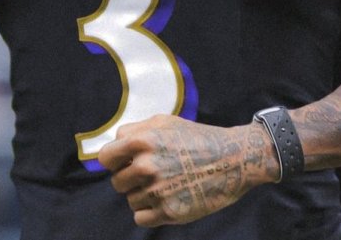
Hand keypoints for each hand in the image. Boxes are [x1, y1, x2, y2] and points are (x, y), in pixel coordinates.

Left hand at [98, 114, 278, 226]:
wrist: (235, 159)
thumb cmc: (198, 138)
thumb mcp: (164, 122)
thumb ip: (134, 131)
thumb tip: (112, 147)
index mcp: (142, 141)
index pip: (105, 158)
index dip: (115, 161)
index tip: (126, 163)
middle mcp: (147, 166)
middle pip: (117, 182)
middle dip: (131, 179)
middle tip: (154, 174)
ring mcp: (158, 190)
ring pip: (131, 200)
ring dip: (144, 195)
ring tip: (168, 184)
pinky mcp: (170, 212)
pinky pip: (140, 218)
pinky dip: (150, 212)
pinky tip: (167, 200)